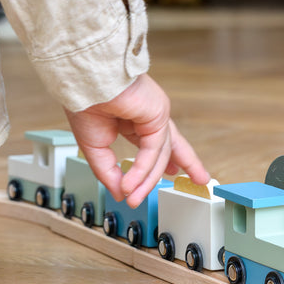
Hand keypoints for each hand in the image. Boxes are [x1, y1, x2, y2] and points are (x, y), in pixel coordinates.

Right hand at [64, 74, 208, 208]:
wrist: (83, 83)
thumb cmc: (83, 104)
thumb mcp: (95, 148)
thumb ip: (108, 172)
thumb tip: (121, 193)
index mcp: (133, 117)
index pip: (151, 142)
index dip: (158, 160)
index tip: (168, 174)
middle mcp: (148, 115)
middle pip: (172, 143)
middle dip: (187, 161)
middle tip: (201, 178)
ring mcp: (156, 113)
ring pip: (161, 153)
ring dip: (147, 180)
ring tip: (134, 199)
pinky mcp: (158, 114)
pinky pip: (153, 151)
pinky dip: (141, 171)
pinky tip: (130, 185)